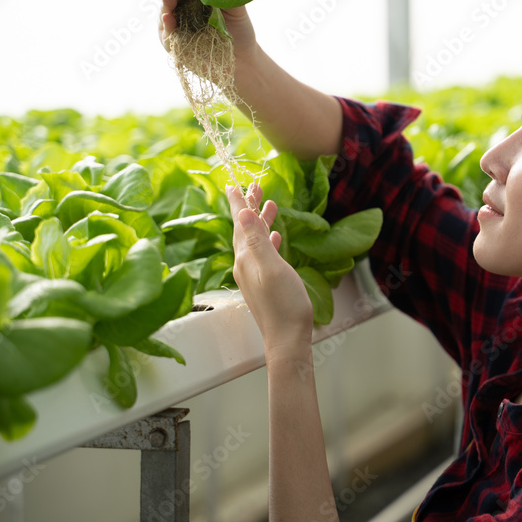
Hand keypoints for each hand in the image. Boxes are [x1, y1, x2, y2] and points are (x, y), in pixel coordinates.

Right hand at [145, 0, 259, 59]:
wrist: (244, 60)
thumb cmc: (239, 30)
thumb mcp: (236, 6)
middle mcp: (183, 7)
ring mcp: (177, 25)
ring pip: (164, 10)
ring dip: (166, 3)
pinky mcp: (175, 44)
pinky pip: (165, 33)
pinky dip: (165, 25)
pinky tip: (169, 18)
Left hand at [226, 182, 314, 355]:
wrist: (287, 338)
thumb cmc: (284, 304)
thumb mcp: (272, 268)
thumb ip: (258, 241)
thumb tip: (244, 213)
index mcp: (246, 257)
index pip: (240, 223)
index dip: (239, 203)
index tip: (233, 184)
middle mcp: (246, 264)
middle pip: (245, 229)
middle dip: (249, 207)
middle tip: (253, 187)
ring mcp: (254, 274)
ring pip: (255, 240)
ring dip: (260, 221)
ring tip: (269, 204)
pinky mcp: (265, 283)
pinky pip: (264, 253)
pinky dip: (268, 240)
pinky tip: (276, 237)